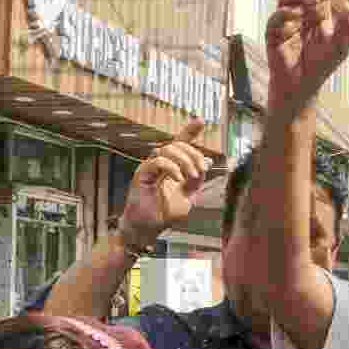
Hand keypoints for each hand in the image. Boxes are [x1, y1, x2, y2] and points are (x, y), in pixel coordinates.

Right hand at [120, 120, 210, 246]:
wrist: (149, 228)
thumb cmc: (166, 212)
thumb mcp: (190, 195)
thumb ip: (197, 179)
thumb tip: (207, 161)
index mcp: (172, 166)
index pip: (180, 143)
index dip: (189, 131)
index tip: (200, 120)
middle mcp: (159, 163)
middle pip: (177, 144)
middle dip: (194, 154)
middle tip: (201, 171)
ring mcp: (149, 167)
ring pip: (167, 148)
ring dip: (185, 161)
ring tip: (191, 176)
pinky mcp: (141, 174)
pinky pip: (157, 161)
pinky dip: (172, 167)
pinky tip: (178, 179)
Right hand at [265, 0, 348, 115]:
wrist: (303, 86)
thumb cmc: (321, 64)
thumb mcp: (341, 46)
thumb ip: (347, 28)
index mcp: (319, 10)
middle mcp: (301, 11)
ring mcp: (286, 20)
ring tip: (314, 1)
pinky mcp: (274, 34)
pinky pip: (277, 19)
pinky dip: (286, 16)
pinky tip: (295, 17)